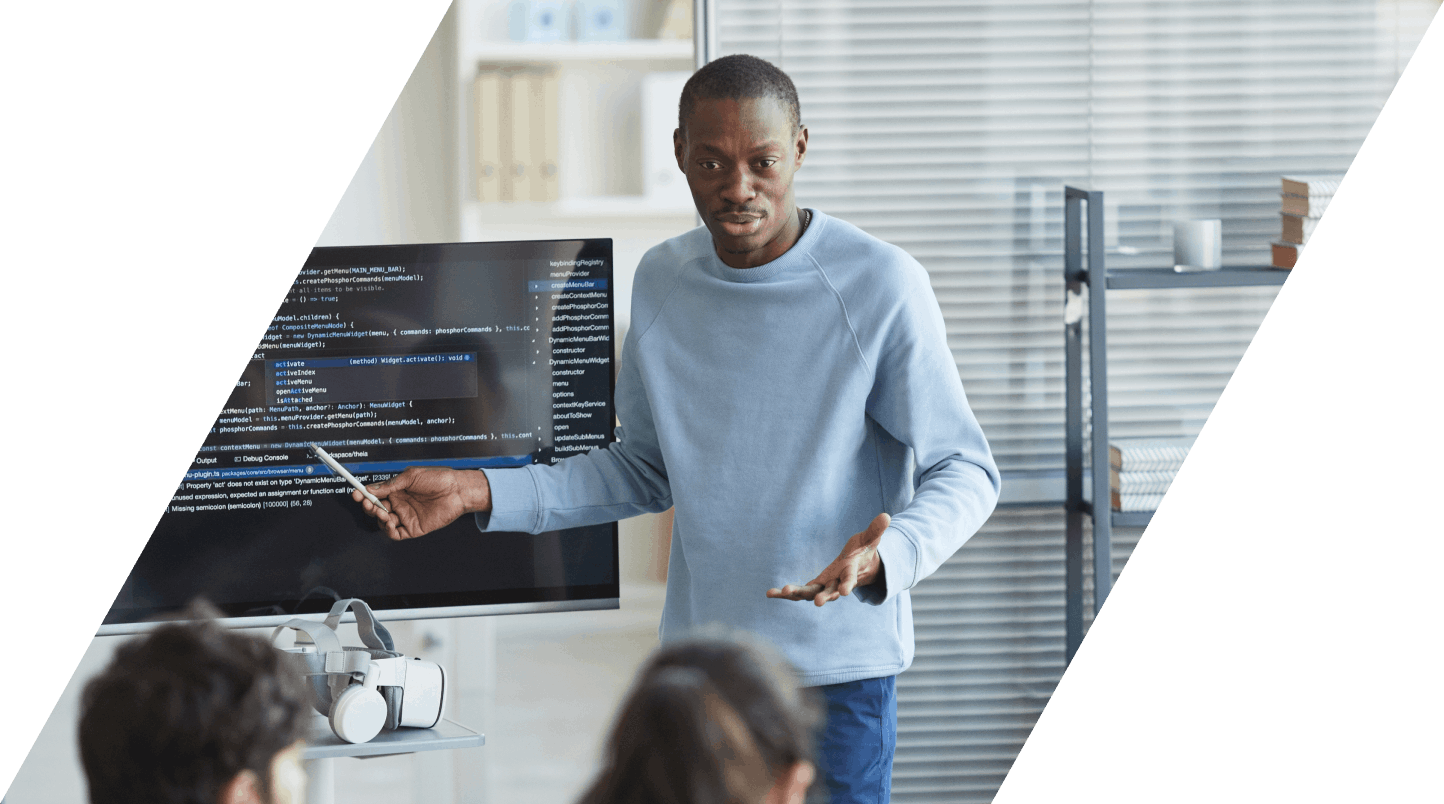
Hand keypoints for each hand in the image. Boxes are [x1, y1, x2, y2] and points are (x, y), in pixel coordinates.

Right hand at [352, 466, 490, 540]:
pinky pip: (396, 534)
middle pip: (376, 509)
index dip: (364, 495)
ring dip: (378, 518)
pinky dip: (389, 531)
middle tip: (368, 503)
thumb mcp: (411, 476)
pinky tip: (389, 524)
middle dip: (369, 507)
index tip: (355, 493)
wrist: (457, 490)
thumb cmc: (438, 479)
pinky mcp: (414, 528)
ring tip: (382, 512)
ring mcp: (406, 516)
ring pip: (384, 522)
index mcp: (398, 490)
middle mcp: (400, 504)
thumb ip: (391, 485)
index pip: (375, 494)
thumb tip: (370, 489)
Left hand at [766, 513, 888, 607]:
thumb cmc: (863, 551)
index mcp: (850, 572)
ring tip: (782, 591)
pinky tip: (770, 593)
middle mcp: (837, 583)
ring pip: (810, 594)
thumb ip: (875, 530)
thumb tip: (886, 516)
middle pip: (829, 592)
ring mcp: (825, 587)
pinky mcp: (815, 587)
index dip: (848, 584)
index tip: (845, 592)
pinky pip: (799, 592)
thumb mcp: (869, 539)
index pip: (850, 579)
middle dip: (823, 596)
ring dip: (797, 594)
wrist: (860, 568)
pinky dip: (785, 594)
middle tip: (818, 603)